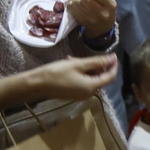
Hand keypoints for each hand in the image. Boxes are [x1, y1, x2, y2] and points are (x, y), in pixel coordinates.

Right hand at [0, 55, 119, 106]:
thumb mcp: (78, 64)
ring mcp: (80, 94)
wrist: (36, 84)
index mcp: (91, 87)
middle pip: (100, 77)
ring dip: (85, 67)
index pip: (110, 76)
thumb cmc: (56, 73)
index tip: (112, 54)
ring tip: (72, 58)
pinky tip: (69, 63)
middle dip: (95, 65)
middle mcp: (88, 93)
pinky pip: (82, 81)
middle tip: (82, 56)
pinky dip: (79, 72)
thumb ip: (97, 62)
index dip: (113, 65)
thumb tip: (112, 58)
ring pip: (90, 78)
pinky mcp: (73, 93)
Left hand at [67, 0, 117, 36]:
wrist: (102, 27)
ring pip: (76, 3)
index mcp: (110, 5)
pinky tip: (77, 7)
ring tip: (80, 2)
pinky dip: (72, 6)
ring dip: (76, 0)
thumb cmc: (104, 8)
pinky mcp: (82, 22)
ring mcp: (91, 19)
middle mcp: (102, 13)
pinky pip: (71, 10)